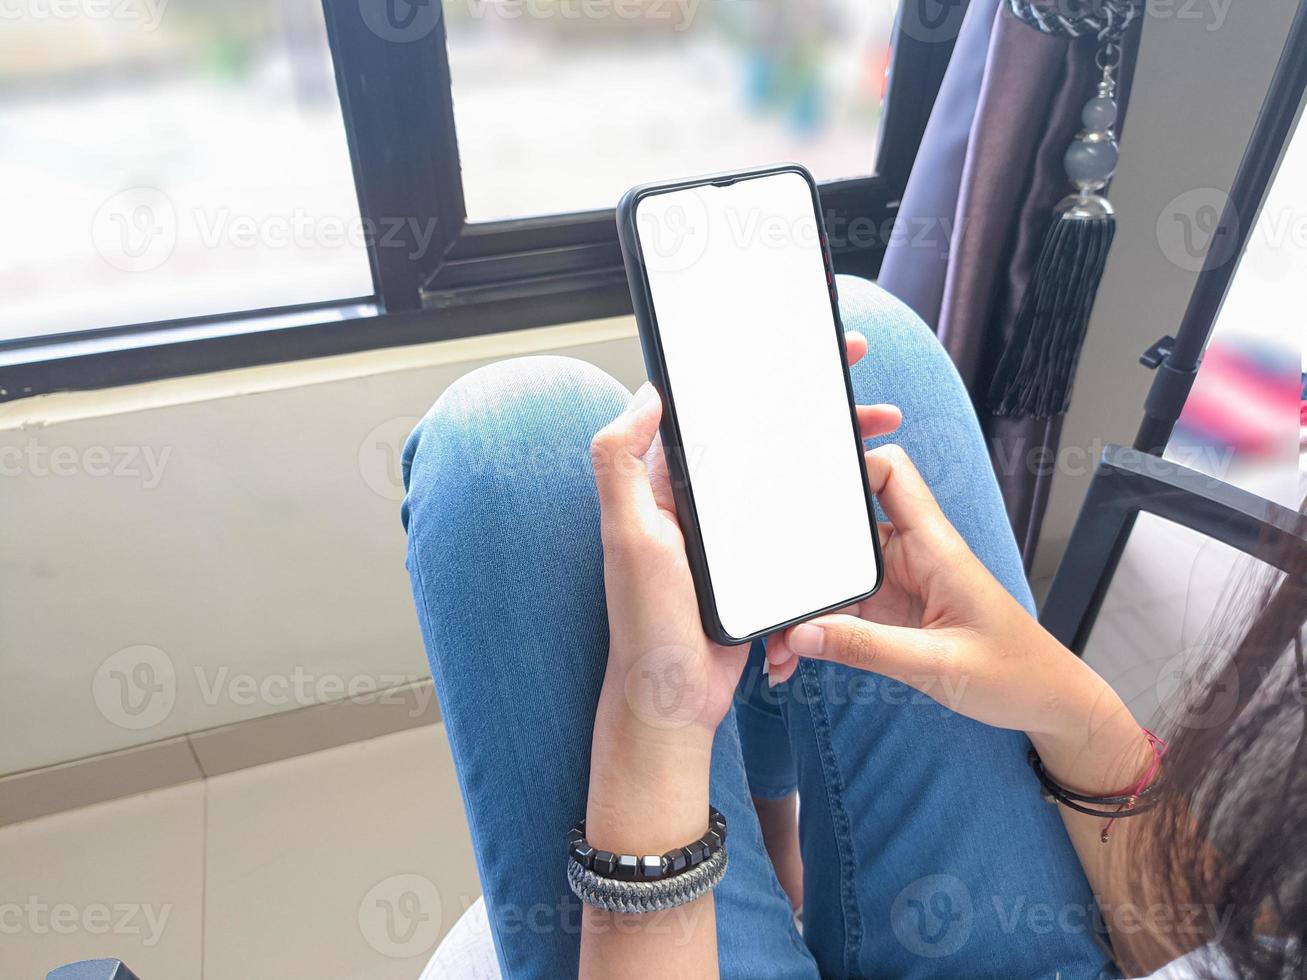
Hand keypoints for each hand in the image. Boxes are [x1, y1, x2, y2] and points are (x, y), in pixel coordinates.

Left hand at [588, 333, 901, 742]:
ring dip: (834, 447)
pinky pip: (801, 521)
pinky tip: (867, 491)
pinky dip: (835, 500)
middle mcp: (701, 503)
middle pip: (763, 435)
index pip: (711, 413)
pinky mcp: (760, 565)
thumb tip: (647, 396)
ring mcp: (733, 535)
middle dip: (812, 403)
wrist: (676, 699)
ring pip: (790, 473)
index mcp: (667, 486)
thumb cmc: (646, 622)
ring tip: (881, 426)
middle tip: (859, 380)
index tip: (796, 349)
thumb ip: (620, 463)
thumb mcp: (627, 535)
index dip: (750, 374)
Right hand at [765, 445, 1131, 747]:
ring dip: (803, 610)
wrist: (1048, 703)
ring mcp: (898, 585)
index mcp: (935, 546)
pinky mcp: (891, 614)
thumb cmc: (1015, 673)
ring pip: (834, 579)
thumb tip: (802, 633)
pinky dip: (816, 633)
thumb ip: (867, 649)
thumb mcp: (938, 665)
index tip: (802, 479)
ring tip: (779, 652)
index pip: (890, 474)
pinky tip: (796, 658)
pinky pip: (841, 612)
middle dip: (801, 564)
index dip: (850, 463)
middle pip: (842, 531)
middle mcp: (913, 556)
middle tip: (770, 601)